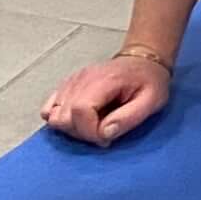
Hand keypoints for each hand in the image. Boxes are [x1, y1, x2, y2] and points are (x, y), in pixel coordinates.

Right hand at [42, 49, 171, 145]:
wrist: (142, 61)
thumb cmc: (149, 81)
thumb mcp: (151, 101)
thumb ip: (129, 119)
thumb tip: (104, 134)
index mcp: (104, 80)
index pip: (80, 111)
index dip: (89, 132)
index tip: (106, 138)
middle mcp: (82, 79)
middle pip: (62, 116)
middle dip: (81, 133)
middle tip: (102, 132)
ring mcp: (72, 81)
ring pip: (53, 115)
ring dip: (70, 128)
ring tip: (93, 125)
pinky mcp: (66, 85)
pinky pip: (49, 108)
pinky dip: (60, 119)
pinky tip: (80, 120)